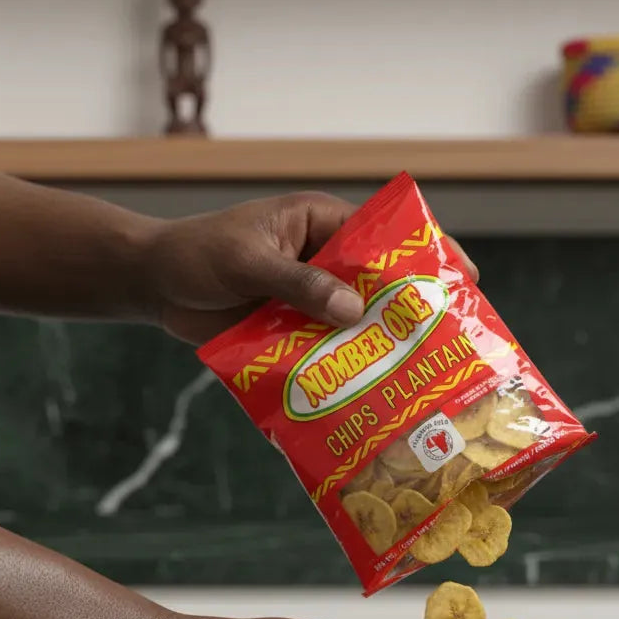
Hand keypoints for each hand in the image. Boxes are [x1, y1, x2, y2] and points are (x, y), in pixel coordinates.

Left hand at [139, 191, 478, 344]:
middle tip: (448, 339)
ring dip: (378, 347)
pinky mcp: (294, 333)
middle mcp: (323, 263)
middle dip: (410, 310)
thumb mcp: (248, 260)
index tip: (463, 277)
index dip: (425, 254)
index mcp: (320, 226)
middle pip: (379, 285)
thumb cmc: (197, 255)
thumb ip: (299, 282)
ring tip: (416, 374)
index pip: (383, 235)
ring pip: (356, 323)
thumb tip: (355, 311)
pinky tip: (366, 393)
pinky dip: (343, 370)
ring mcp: (311, 301)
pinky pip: (327, 351)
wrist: (155, 286)